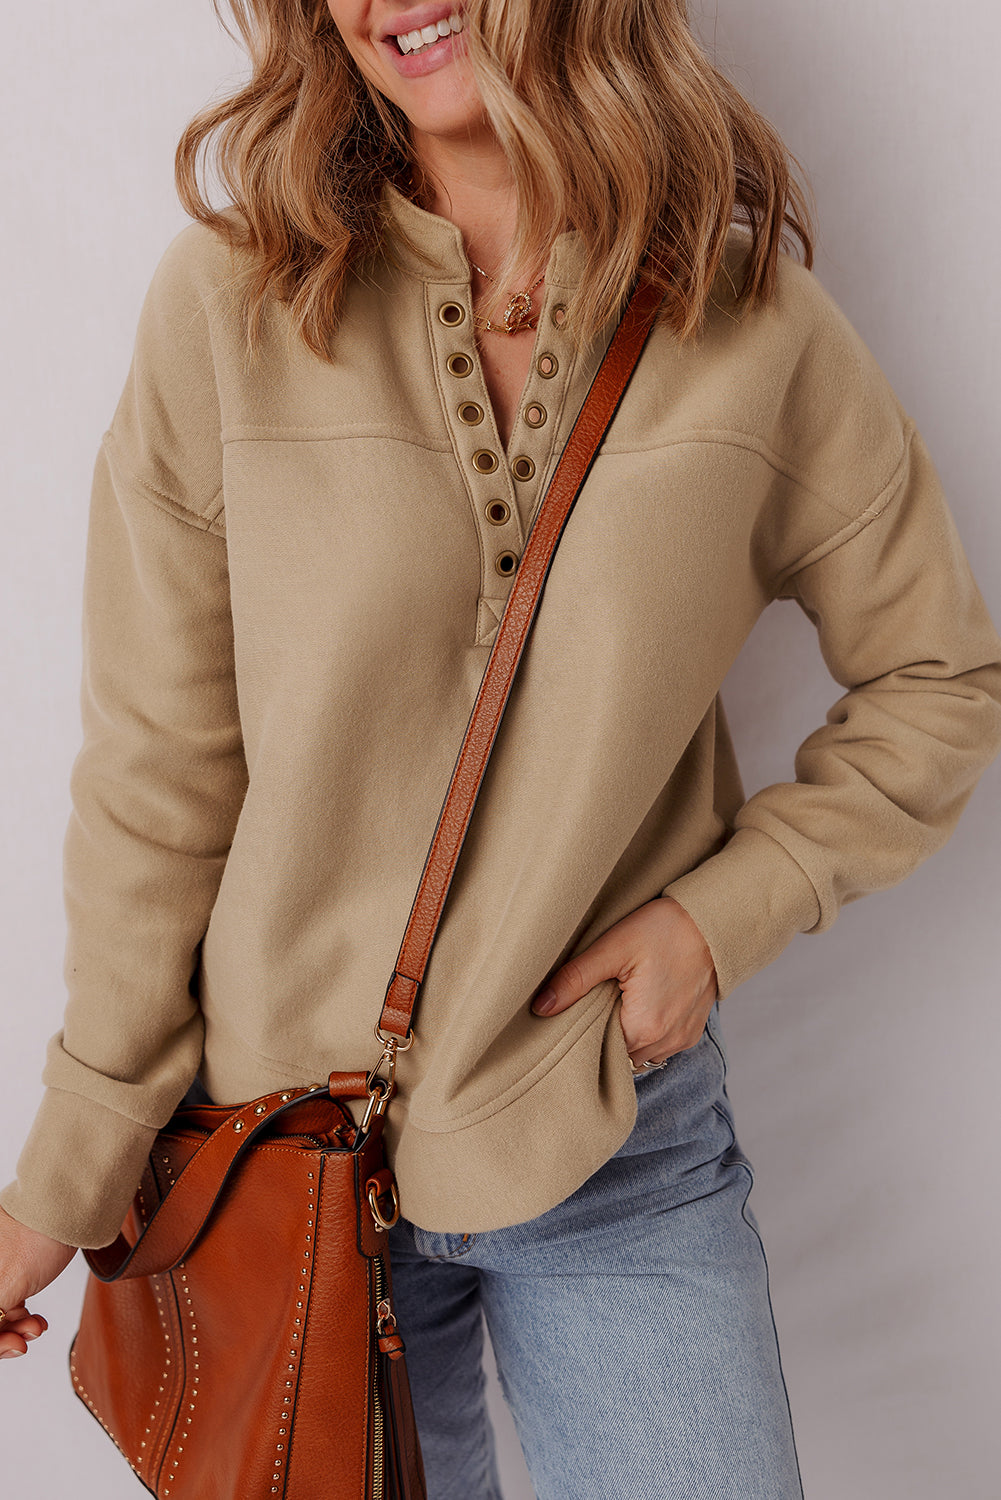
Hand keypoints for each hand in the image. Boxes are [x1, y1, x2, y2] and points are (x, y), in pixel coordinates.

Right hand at [0, 1204, 76, 1360]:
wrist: (69, 1208)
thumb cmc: (36, 1236)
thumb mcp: (7, 1284)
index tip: (8, 1346)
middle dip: (1, 1336)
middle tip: (21, 1343)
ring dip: (14, 1330)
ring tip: (35, 1328)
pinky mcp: (10, 1274)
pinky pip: (7, 1305)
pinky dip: (21, 1319)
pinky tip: (36, 1323)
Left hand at [532, 896, 718, 1067]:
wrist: (714, 921)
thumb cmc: (664, 930)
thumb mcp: (613, 948)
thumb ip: (575, 979)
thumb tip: (540, 1007)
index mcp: (644, 1028)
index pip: (598, 1053)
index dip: (581, 1037)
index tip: (570, 1019)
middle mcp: (665, 1043)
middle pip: (619, 1056)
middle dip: (601, 1038)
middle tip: (588, 1009)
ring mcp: (682, 1039)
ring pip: (640, 1054)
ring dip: (624, 1038)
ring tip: (612, 1007)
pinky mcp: (692, 1031)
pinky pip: (660, 1047)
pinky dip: (644, 1034)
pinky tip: (635, 1008)